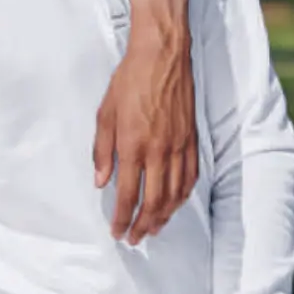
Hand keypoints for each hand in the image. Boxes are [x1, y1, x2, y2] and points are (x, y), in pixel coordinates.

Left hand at [93, 0, 198, 243]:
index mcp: (133, 146)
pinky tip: (176, 203)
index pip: (128, 195)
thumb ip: (102, 151)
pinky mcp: (192, 139)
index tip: (116, 232)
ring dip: (164, 216)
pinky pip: (190, 176)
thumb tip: (101, 182)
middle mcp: (159, 151)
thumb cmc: (130, 80)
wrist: (162, 55)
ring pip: (175, 194)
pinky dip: (183, 196)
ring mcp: (179, 147)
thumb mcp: (105, 114)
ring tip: (154, 229)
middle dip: (143, 226)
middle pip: (154, 202)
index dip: (122, 218)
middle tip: (134, 239)